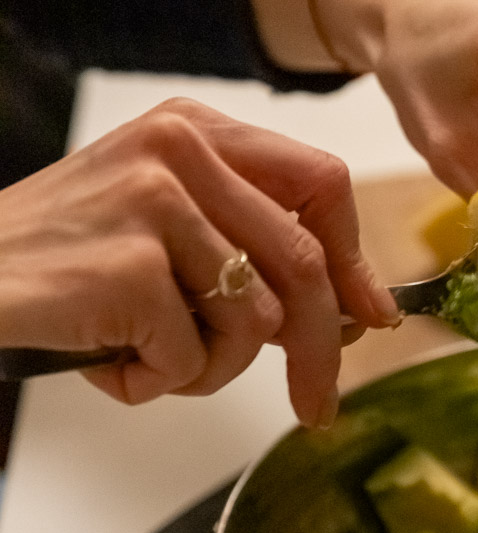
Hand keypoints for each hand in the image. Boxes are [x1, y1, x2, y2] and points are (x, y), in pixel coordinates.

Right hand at [0, 99, 396, 425]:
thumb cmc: (54, 261)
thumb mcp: (157, 220)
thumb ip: (242, 241)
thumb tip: (349, 308)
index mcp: (195, 128)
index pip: (319, 186)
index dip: (353, 262)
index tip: (369, 316)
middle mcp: (180, 149)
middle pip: (302, 262)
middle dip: (320, 349)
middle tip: (317, 403)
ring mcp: (156, 203)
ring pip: (252, 322)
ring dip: (207, 368)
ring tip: (144, 354)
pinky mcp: (132, 265)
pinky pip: (192, 358)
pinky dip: (154, 382)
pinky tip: (107, 358)